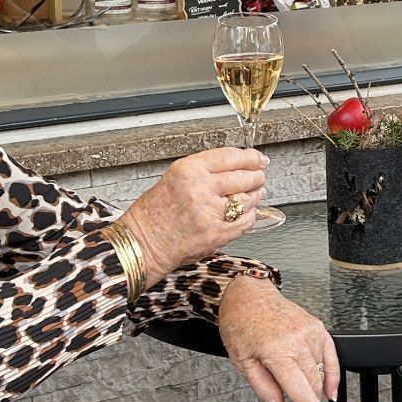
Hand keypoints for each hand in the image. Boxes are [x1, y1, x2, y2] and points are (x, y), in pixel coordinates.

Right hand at [121, 148, 268, 279]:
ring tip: (256, 192)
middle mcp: (200, 189)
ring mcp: (211, 213)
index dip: (250, 157)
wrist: (142, 244)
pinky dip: (250, 215)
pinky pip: (245, 221)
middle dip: (256, 175)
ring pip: (247, 198)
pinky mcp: (218, 234)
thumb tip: (235, 166)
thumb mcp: (174, 179)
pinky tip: (247, 211)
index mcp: (188, 170)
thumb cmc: (152, 215)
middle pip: (243, 176)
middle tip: (260, 175)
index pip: (230, 157)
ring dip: (255, 195)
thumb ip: (204, 171)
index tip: (257, 157)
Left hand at [219, 277, 339, 401]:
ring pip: (321, 371)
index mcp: (276, 350)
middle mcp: (297, 340)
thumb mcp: (242, 361)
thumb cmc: (241, 323)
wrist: (249, 295)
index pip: (299, 387)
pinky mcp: (317, 327)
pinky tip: (330, 388)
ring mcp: (310, 332)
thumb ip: (263, 387)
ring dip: (318, 392)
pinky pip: (331, 354)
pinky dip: (332, 373)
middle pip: (313, 382)